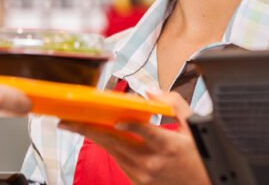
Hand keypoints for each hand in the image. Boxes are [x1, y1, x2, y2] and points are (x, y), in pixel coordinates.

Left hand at [59, 91, 209, 184]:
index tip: (116, 116)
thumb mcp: (194, 128)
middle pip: (115, 142)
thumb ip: (173, 105)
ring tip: (75, 124)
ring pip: (112, 151)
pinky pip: (118, 160)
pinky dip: (107, 146)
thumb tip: (150, 93)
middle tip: (69, 120)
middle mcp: (152, 163)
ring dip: (93, 137)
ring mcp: (143, 175)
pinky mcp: (137, 181)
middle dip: (89, 130)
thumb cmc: (199, 158)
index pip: (144, 132)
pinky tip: (97, 135)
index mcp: (168, 147)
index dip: (129, 124)